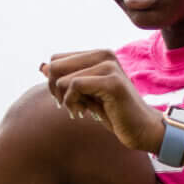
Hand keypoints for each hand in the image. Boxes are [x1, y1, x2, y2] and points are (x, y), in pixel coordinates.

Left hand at [40, 50, 163, 153]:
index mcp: (98, 54)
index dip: (53, 81)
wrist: (142, 129)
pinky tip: (84, 112)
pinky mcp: (112, 82)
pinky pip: (75, 86)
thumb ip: (66, 79)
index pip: (56, 59)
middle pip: (55, 66)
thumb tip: (42, 67)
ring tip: (80, 110)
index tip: (64, 98)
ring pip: (63, 78)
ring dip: (66, 100)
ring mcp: (109, 66)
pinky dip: (73, 102)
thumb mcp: (86, 94)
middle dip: (54, 89)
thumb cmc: (114, 112)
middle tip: (67, 105)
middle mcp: (104, 54)